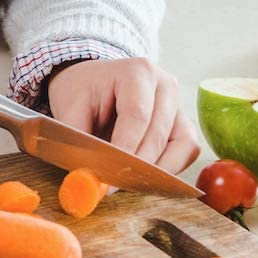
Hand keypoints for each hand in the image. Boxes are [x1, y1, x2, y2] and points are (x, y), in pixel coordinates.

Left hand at [46, 57, 199, 172]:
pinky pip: (187, 151)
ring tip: (129, 181)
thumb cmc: (82, 92)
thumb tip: (87, 180)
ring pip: (182, 145)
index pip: (137, 114)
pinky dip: (170, 168)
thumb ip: (79, 141)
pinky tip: (145, 176)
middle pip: (158, 133)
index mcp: (136, 71)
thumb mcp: (70, 109)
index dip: (124, 149)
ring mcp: (178, 103)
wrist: (92, 82)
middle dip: (137, 165)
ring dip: (157, 170)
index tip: (109, 176)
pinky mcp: (183, 122)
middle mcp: (165, 84)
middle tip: (115, 185)